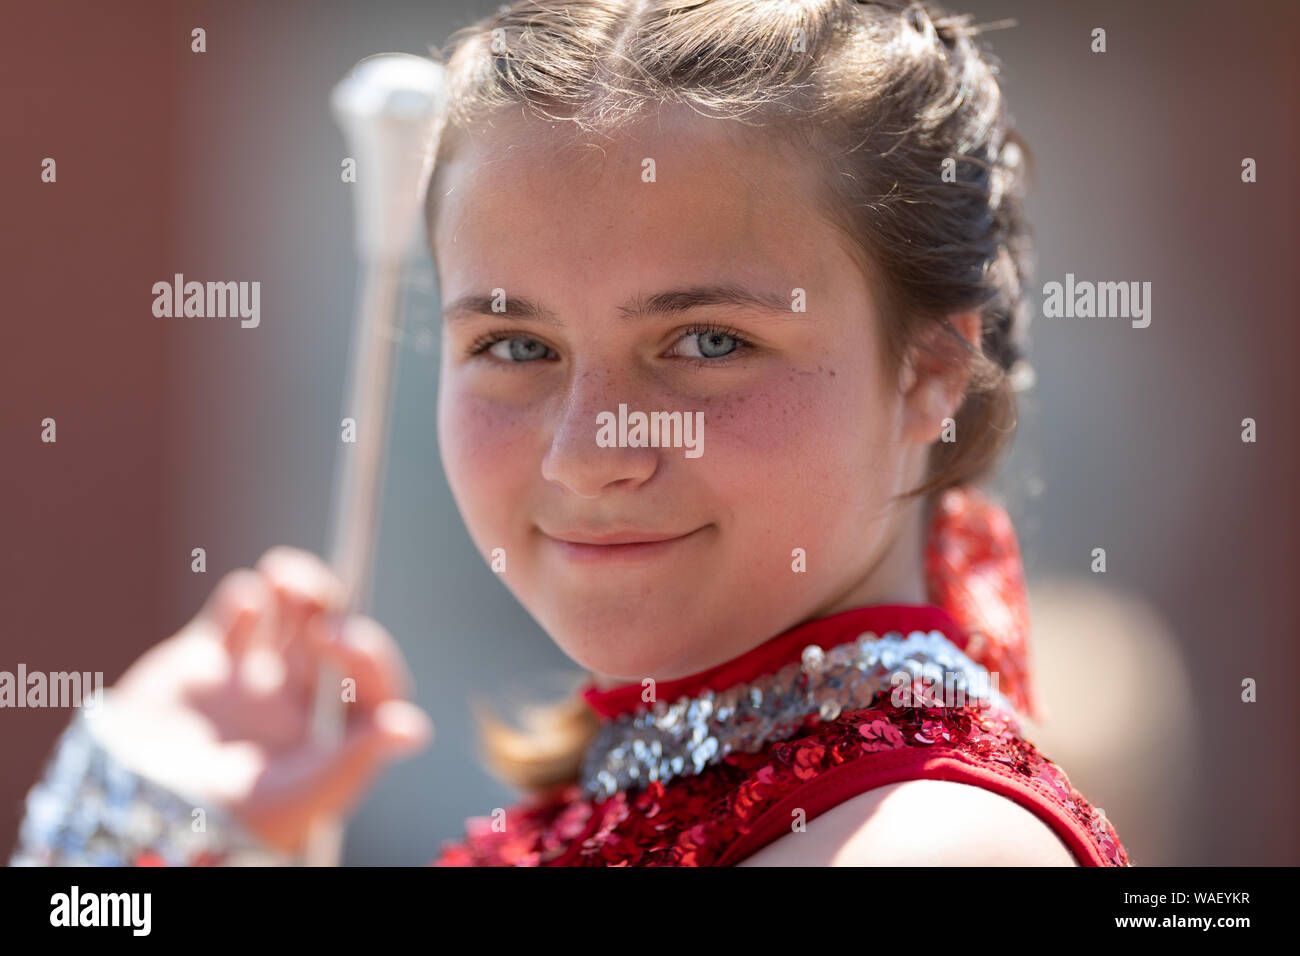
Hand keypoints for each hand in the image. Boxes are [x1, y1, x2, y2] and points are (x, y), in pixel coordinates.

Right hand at [93, 547, 432, 855]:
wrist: (131, 814)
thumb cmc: (225, 820)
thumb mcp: (297, 795)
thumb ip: (354, 758)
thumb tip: (415, 728)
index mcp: (329, 738)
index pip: (373, 687)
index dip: (369, 657)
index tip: (345, 642)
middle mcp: (296, 704)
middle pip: (334, 637)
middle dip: (332, 610)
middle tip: (320, 620)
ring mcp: (251, 678)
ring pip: (291, 613)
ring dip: (298, 584)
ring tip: (284, 575)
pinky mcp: (202, 659)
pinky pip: (235, 613)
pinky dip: (244, 596)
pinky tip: (244, 604)